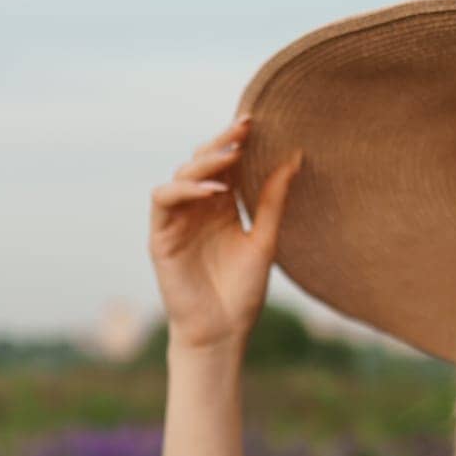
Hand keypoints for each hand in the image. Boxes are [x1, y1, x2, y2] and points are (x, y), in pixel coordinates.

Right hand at [148, 113, 303, 351]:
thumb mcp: (264, 240)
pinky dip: (185, 189)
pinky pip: (164, 200)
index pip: (227, 165)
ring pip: (181, 175)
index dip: (238, 143)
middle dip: (222, 143)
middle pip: (203, 162)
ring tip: (232, 156)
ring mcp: (177, 220)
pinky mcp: (161, 236)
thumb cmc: (243, 292)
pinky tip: (212, 190)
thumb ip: (273, 201)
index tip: (258, 123)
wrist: (221, 332)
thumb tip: (295, 158)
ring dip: (205, 162)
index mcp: (222, 208)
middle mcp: (198, 209)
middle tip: (245, 127)